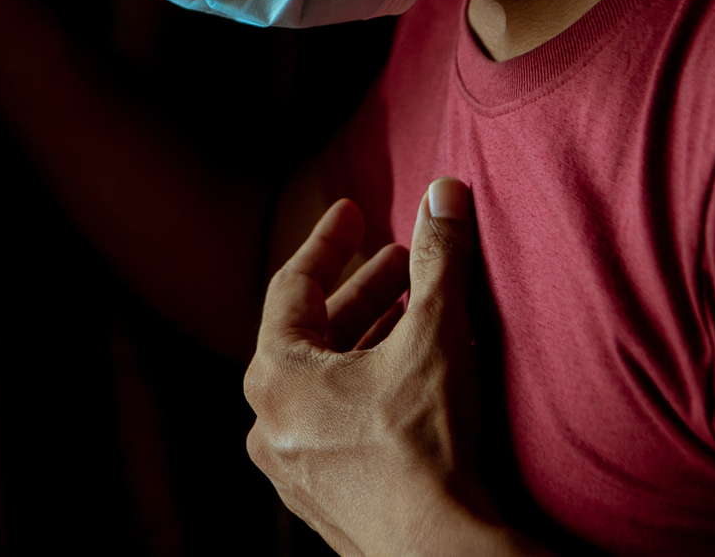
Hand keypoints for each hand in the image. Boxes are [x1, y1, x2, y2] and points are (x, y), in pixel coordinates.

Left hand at [245, 182, 537, 555]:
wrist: (443, 555)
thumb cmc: (425, 448)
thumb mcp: (435, 336)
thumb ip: (439, 259)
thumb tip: (444, 193)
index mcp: (276, 377)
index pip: (293, 286)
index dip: (328, 242)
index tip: (354, 213)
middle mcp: (270, 423)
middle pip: (312, 335)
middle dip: (363, 294)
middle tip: (403, 263)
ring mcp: (294, 468)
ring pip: (327, 383)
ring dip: (372, 342)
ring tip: (421, 314)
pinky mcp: (326, 501)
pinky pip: (337, 425)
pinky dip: (370, 389)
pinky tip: (416, 379)